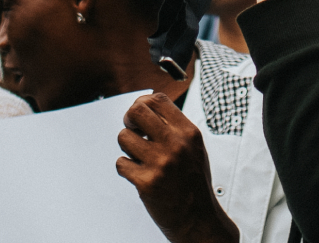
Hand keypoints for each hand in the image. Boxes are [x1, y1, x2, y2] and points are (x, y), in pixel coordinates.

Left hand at [117, 93, 238, 242]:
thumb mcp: (193, 146)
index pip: (157, 99)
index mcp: (188, 132)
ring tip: (138, 156)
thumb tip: (146, 105)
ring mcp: (160, 163)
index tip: (140, 114)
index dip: (143, 102)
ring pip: (124, 137)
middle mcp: (175, 144)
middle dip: (129, 119)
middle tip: (133, 130)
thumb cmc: (193, 181)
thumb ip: (174, 126)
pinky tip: (138, 173)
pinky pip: (121, 163)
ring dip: (126, 146)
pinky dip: (126, 168)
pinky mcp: (146, 183)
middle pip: (137, 111)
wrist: (197, 219)